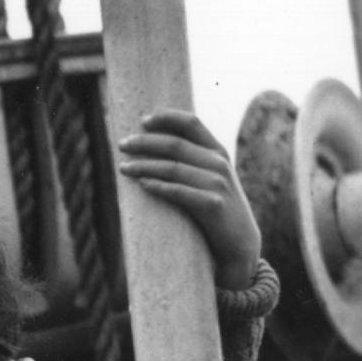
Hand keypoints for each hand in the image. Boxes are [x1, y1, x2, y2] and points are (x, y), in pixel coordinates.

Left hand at [116, 108, 261, 285]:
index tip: (142, 121)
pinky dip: (159, 186)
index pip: (192, 123)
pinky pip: (179, 192)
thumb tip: (154, 144)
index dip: (167, 117)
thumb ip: (193, 160)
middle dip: (145, 142)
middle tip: (122, 144)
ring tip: (123, 167)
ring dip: (144, 166)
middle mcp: (219, 163)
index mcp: (217, 151)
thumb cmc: (215, 208)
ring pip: (173, 168)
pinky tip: (142, 184)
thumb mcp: (210, 178)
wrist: (239, 242)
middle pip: (176, 144)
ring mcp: (217, 183)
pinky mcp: (213, 205)